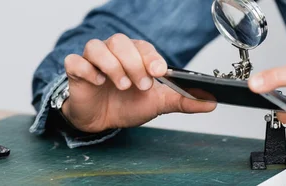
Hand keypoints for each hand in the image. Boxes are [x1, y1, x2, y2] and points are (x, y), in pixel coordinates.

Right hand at [62, 33, 215, 132]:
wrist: (102, 120)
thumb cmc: (128, 105)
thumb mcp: (158, 104)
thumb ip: (183, 101)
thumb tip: (210, 102)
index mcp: (135, 56)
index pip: (144, 47)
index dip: (151, 58)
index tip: (159, 72)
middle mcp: (113, 52)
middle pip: (120, 42)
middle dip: (133, 63)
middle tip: (141, 85)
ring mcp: (93, 60)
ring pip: (97, 47)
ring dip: (112, 65)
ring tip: (122, 85)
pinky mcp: (76, 71)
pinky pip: (75, 61)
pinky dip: (87, 70)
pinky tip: (98, 82)